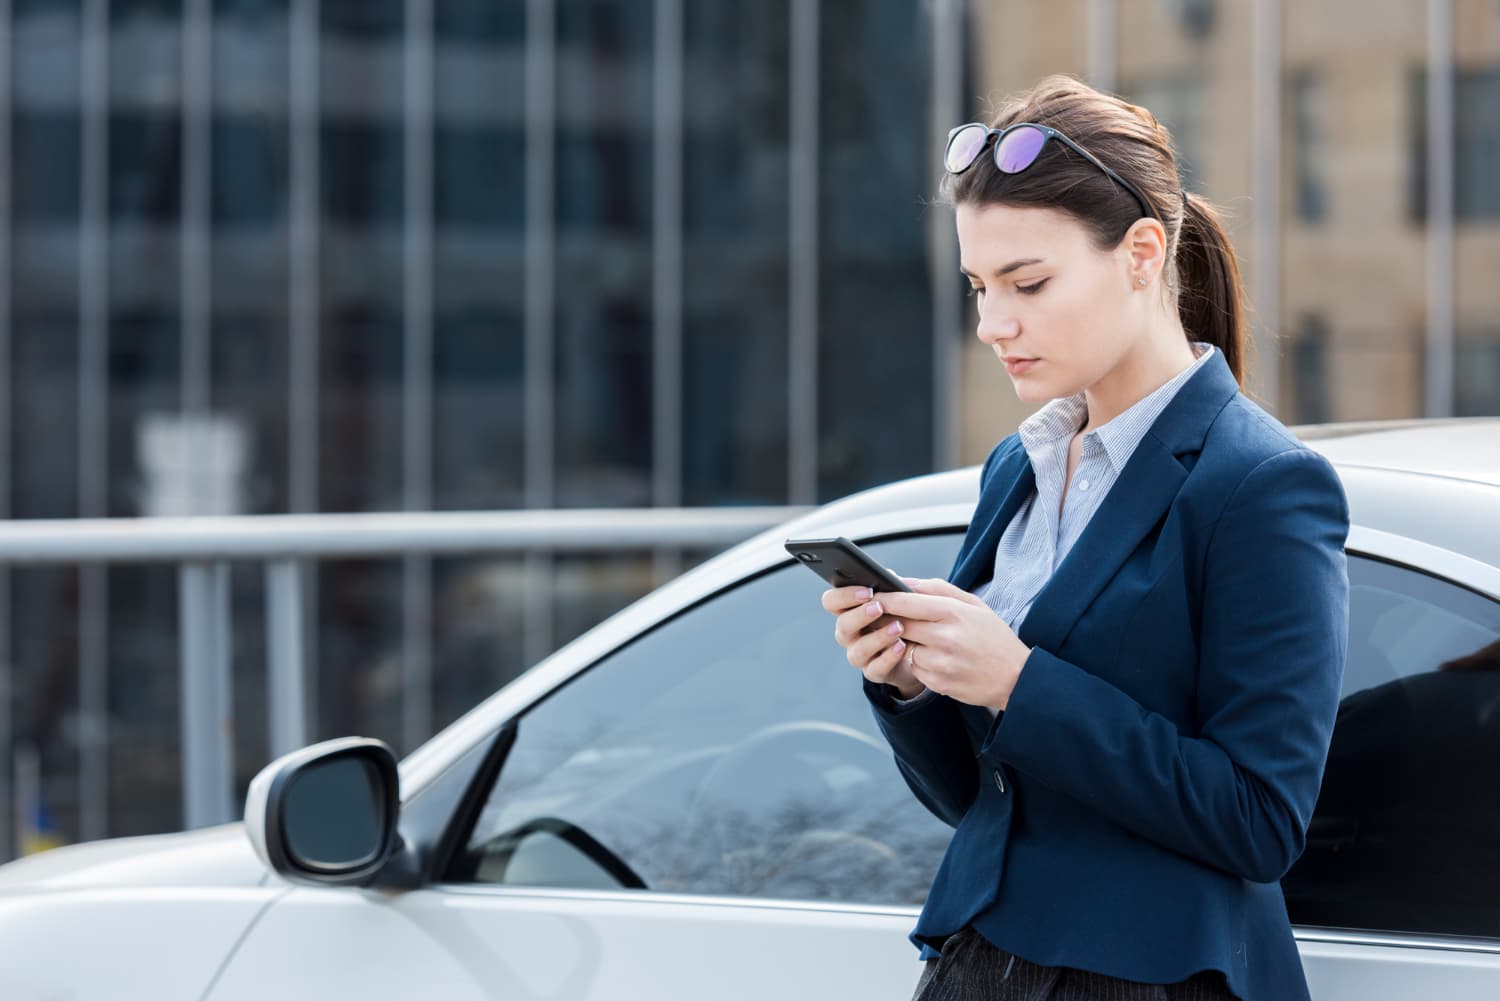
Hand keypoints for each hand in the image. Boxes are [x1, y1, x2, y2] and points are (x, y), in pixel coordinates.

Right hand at [822, 584, 924, 697]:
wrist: (914, 651)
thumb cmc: (898, 617)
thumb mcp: (894, 599)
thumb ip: (888, 587)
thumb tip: (889, 575)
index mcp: (847, 611)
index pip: (831, 601)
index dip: (844, 596)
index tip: (867, 591)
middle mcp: (848, 634)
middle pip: (843, 625)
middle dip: (861, 615)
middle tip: (879, 607)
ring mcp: (858, 655)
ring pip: (858, 649)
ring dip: (878, 637)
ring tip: (898, 627)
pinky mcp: (873, 672)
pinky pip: (876, 667)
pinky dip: (889, 657)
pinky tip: (902, 646)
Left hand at [875, 578, 1032, 710]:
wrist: (1016, 677)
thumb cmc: (993, 637)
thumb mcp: (972, 604)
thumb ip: (936, 589)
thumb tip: (902, 579)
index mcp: (954, 613)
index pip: (906, 602)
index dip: (885, 598)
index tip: (872, 594)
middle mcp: (945, 637)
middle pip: (899, 624)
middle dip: (888, 620)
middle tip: (884, 615)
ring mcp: (941, 662)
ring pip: (904, 647)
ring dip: (907, 643)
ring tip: (928, 641)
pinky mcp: (938, 682)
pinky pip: (914, 667)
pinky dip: (919, 662)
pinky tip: (937, 659)